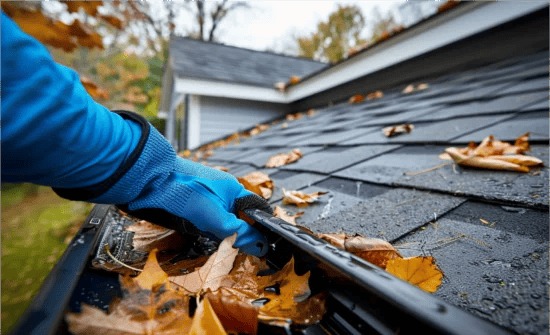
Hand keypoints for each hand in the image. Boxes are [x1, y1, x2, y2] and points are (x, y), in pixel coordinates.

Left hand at [82, 118, 271, 256]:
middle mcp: (222, 192)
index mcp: (234, 190)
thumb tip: (261, 246)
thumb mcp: (216, 217)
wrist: (147, 180)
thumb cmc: (183, 192)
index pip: (257, 210)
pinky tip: (190, 229)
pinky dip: (198, 228)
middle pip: (237, 219)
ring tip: (203, 234)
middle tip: (228, 246)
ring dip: (213, 233)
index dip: (261, 229)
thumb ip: (239, 232)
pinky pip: (201, 220)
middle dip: (233, 235)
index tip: (261, 247)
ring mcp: (205, 197)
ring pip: (218, 222)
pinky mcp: (189, 203)